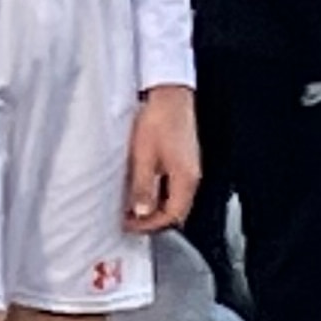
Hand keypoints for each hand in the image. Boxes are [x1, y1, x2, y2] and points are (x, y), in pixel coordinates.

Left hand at [124, 85, 199, 233]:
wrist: (169, 96)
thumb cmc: (158, 120)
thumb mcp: (144, 156)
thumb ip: (143, 187)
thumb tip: (141, 212)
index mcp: (185, 178)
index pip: (172, 216)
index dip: (150, 225)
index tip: (130, 225)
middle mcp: (191, 176)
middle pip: (175, 212)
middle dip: (152, 220)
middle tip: (129, 220)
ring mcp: (189, 169)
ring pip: (174, 201)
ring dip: (154, 208)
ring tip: (132, 207)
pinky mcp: (184, 161)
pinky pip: (173, 188)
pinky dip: (158, 195)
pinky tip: (143, 190)